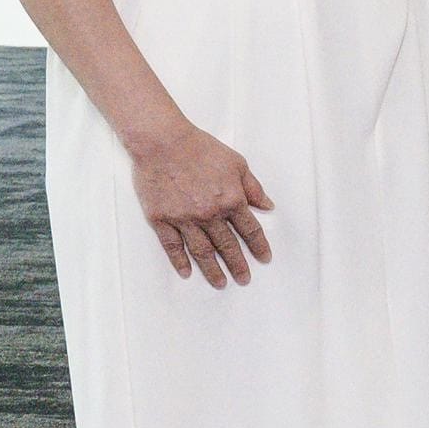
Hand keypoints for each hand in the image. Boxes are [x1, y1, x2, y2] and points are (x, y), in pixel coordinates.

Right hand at [128, 120, 274, 286]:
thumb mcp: (237, 163)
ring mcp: (184, 219)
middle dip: (238, 265)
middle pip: (227, 246)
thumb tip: (267, 206)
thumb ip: (253, 188)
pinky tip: (187, 272)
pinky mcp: (161, 219)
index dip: (259, 246)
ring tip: (220, 284)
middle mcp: (210, 214)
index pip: (250, 230)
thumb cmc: (201, 149)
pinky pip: (172, 246)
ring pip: (202, 251)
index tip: (264, 259)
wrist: (163, 143)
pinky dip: (180, 261)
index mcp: (231, 200)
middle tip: (244, 280)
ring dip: (212, 270)